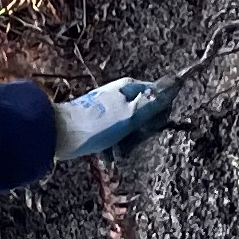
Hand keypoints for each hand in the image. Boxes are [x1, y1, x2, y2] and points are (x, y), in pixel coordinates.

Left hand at [50, 76, 172, 161]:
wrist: (62, 134)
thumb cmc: (97, 125)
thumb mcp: (131, 114)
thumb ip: (154, 102)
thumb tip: (176, 84)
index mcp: (130, 87)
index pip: (158, 97)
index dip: (159, 115)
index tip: (152, 128)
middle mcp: (120, 94)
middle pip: (144, 114)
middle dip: (141, 132)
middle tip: (131, 141)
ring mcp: (108, 108)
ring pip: (130, 127)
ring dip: (127, 143)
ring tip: (118, 151)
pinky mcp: (99, 123)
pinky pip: (115, 136)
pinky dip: (114, 146)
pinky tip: (110, 155)